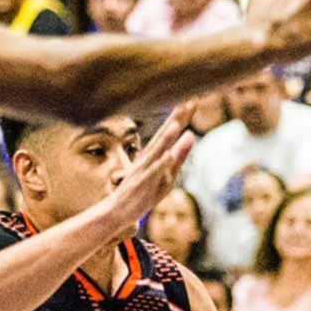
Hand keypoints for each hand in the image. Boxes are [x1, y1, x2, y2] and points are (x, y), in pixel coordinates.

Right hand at [101, 103, 197, 238]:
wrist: (118, 211)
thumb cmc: (144, 192)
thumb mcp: (167, 174)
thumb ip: (179, 155)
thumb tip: (191, 135)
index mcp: (156, 154)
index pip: (170, 131)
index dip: (182, 116)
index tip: (192, 99)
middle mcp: (149, 157)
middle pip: (164, 135)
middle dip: (176, 119)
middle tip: (188, 102)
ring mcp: (144, 170)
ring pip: (156, 152)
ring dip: (166, 138)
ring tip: (176, 124)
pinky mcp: (142, 183)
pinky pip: (153, 173)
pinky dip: (160, 164)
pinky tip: (168, 155)